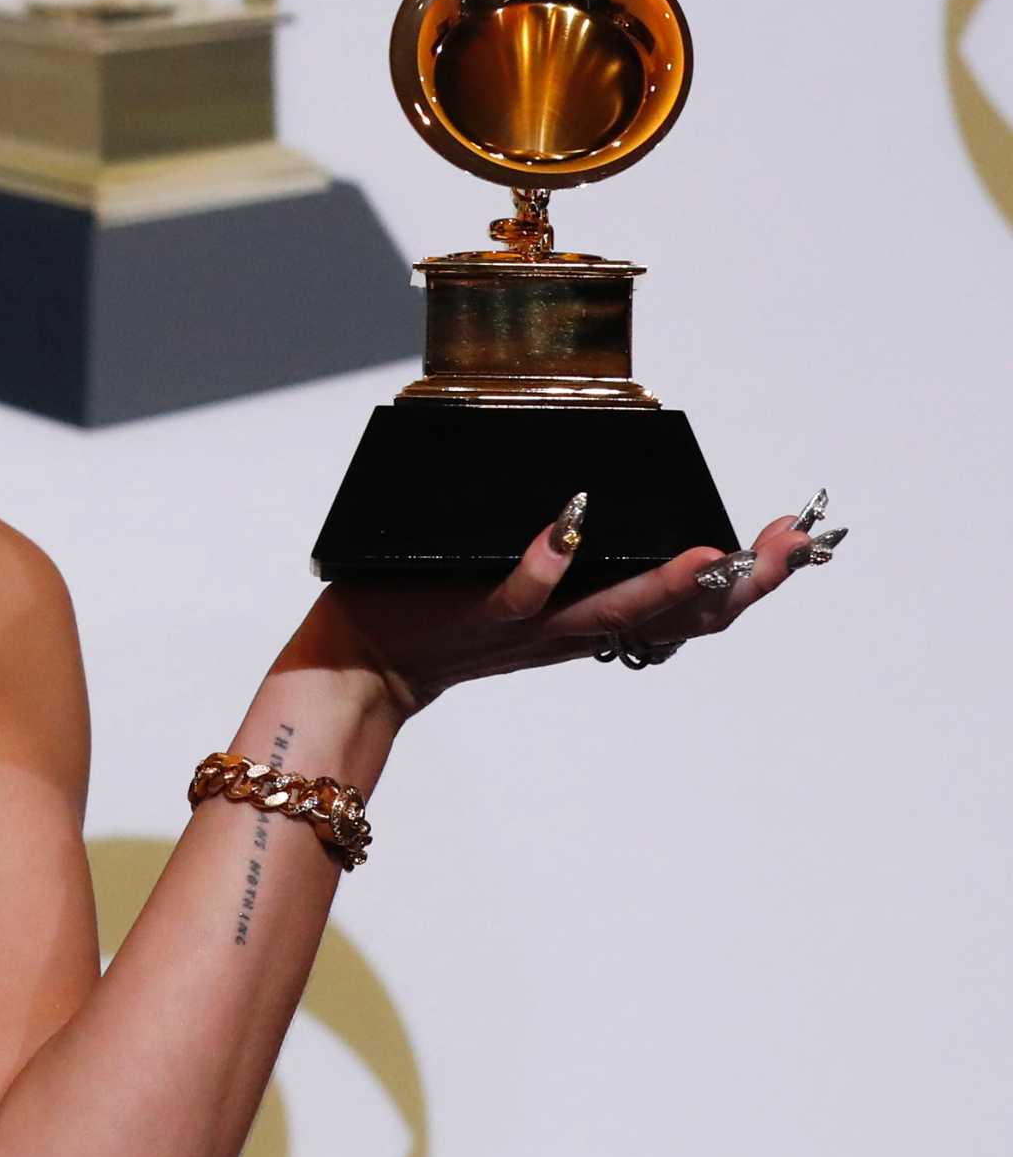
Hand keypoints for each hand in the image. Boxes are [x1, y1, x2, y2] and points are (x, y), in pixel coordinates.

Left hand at [306, 489, 846, 716]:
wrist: (365, 665)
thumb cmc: (436, 611)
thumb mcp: (519, 581)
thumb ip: (559, 549)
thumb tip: (591, 491)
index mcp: (591, 619)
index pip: (690, 609)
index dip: (748, 579)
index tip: (793, 539)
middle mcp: (573, 629)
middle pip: (680, 620)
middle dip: (743, 583)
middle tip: (790, 545)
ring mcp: (528, 626)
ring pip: (614, 616)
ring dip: (666, 587)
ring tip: (712, 555)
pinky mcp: (473, 615)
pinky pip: (517, 596)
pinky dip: (544, 567)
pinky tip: (567, 529)